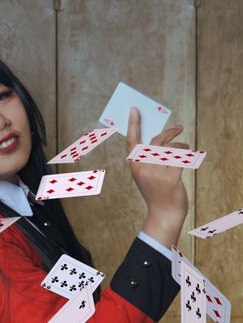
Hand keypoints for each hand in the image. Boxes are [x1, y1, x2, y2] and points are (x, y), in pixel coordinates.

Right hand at [127, 107, 188, 247]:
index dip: (134, 124)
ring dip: (182, 147)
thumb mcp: (146, 174)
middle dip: (170, 133)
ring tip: (186, 149)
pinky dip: (188, 157)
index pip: (132, 140)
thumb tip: (161, 138)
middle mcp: (143, 167)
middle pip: (157, 141)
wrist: (164, 213)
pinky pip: (183, 158)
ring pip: (172, 148)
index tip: (135, 109)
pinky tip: (190, 158)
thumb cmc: (157, 191)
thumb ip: (149, 157)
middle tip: (179, 129)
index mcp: (134, 165)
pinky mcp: (171, 177)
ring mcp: (156, 172)